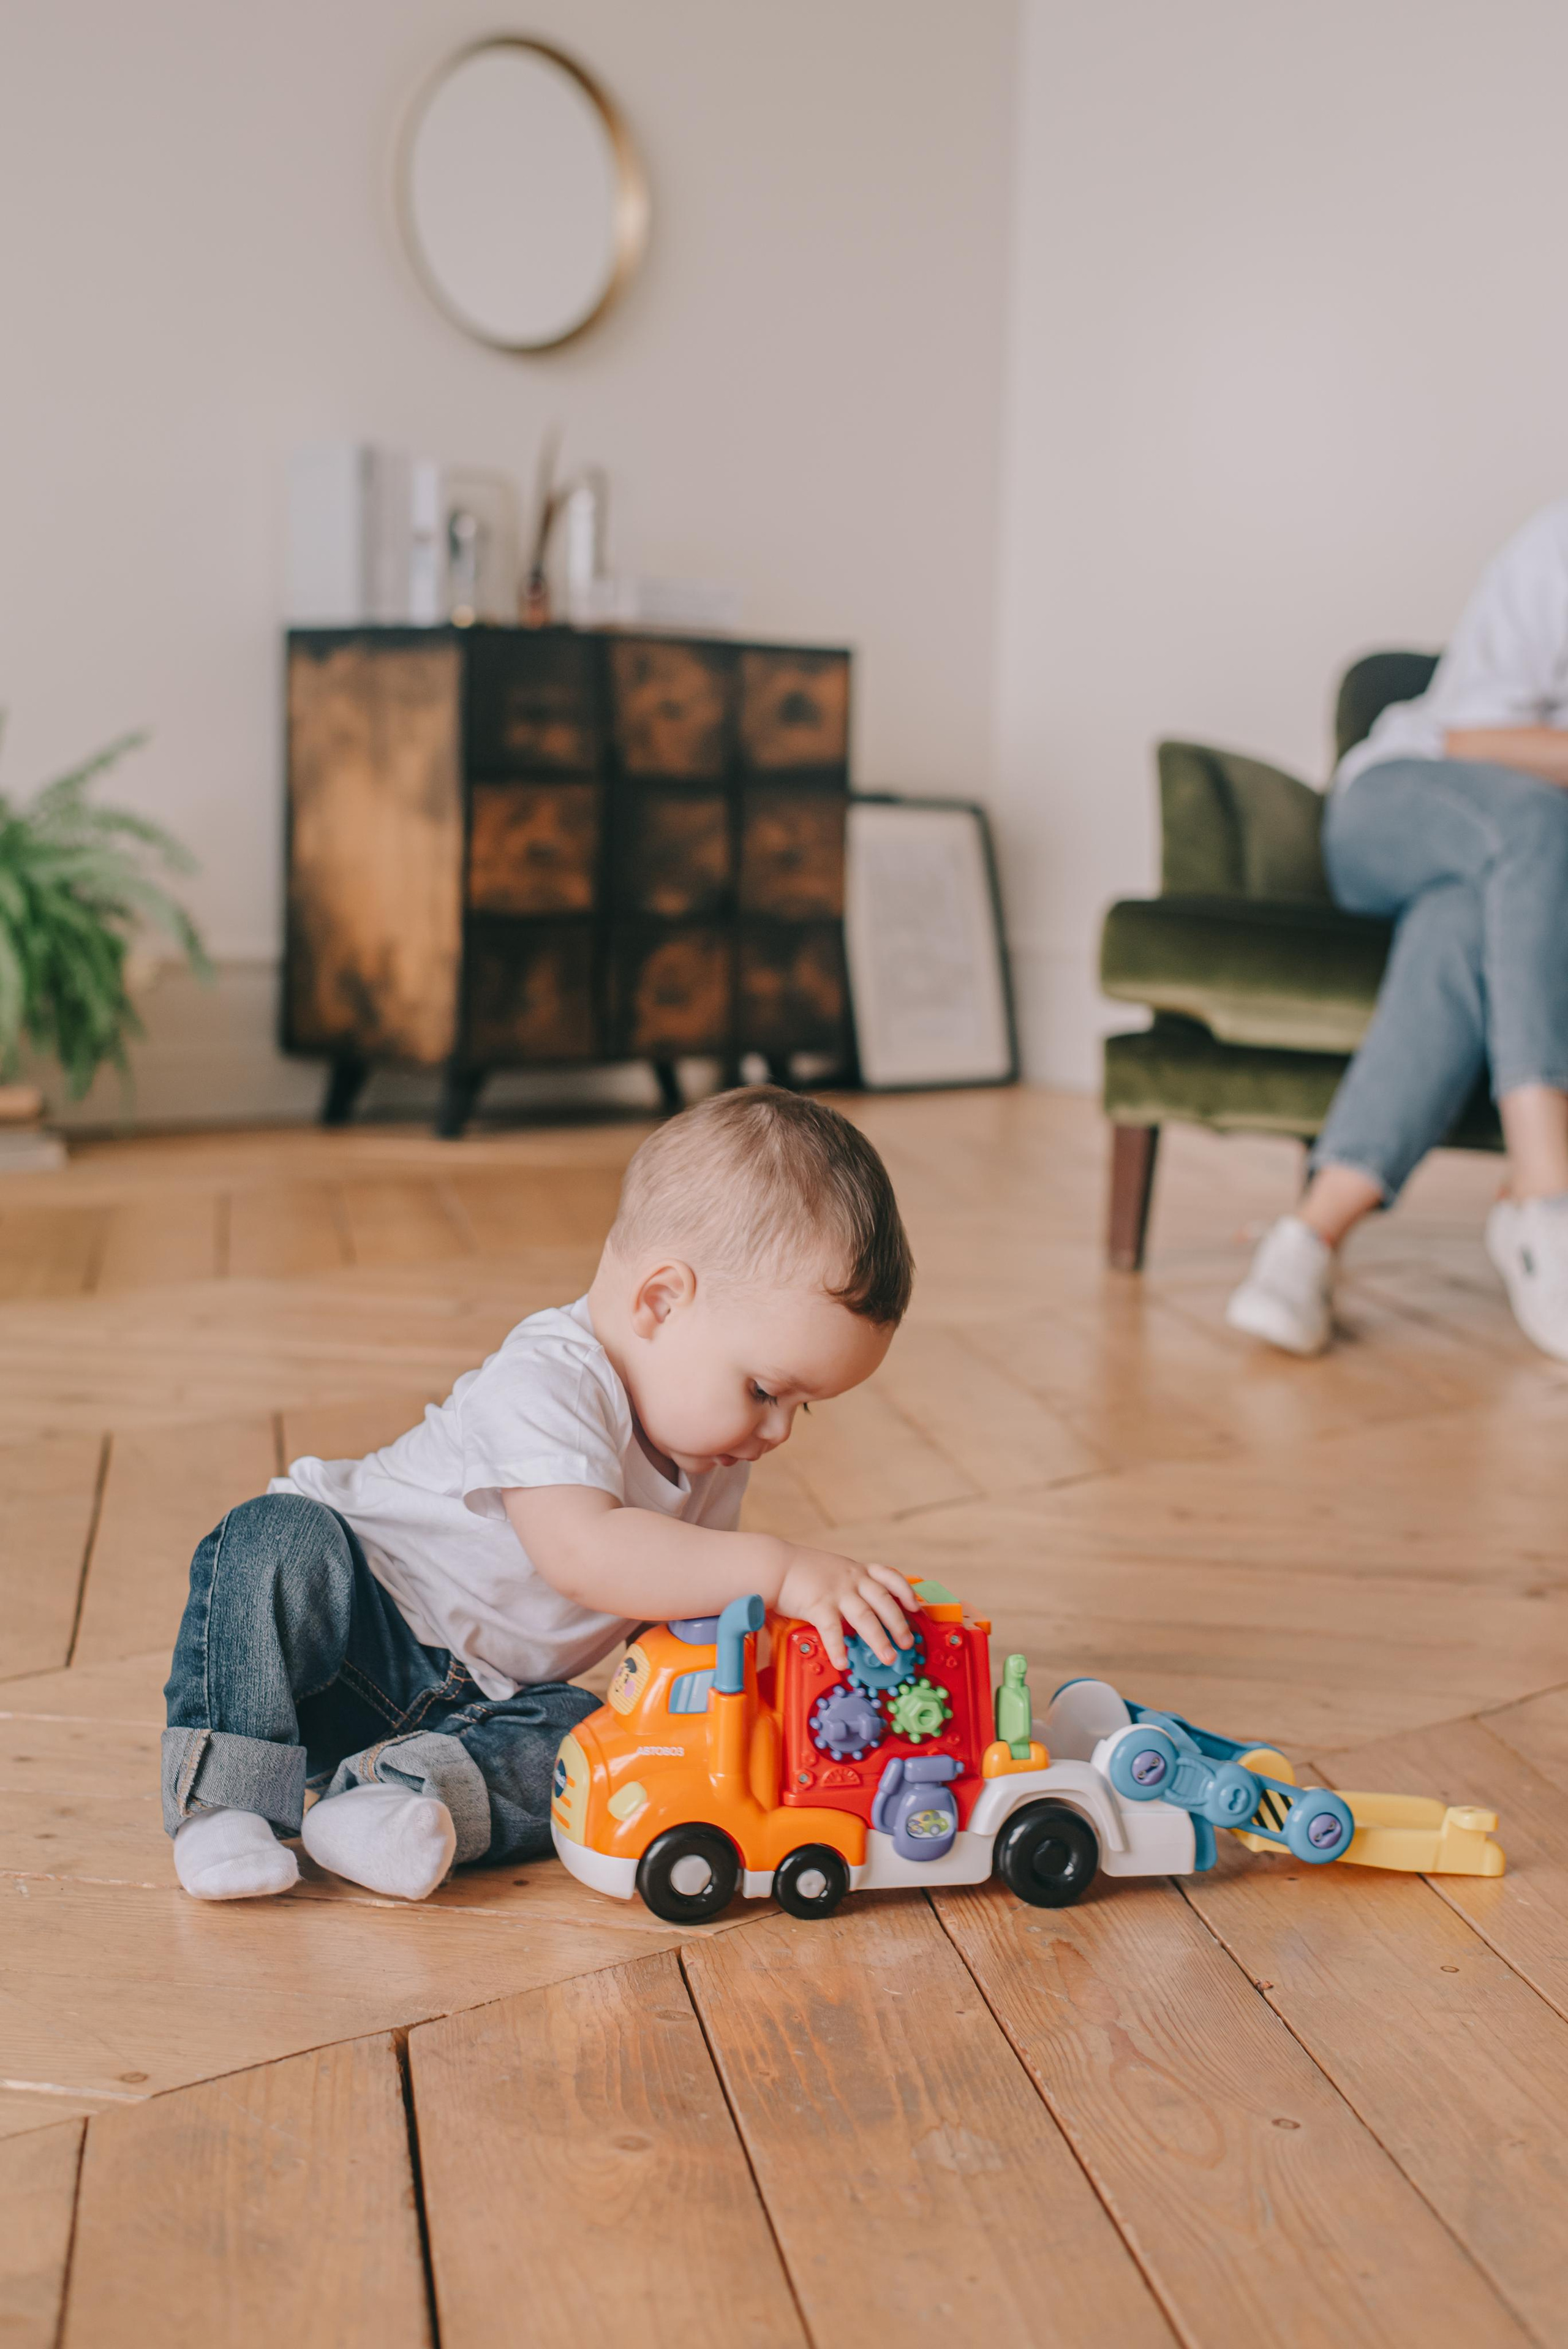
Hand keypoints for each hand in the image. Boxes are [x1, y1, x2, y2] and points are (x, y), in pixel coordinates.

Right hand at [776, 1548, 917, 1670]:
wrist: (772, 1564)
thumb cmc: (799, 1571)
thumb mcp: (831, 1570)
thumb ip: (847, 1585)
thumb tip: (861, 1608)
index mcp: (855, 1570)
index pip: (889, 1576)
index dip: (905, 1591)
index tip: (915, 1606)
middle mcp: (850, 1579)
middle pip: (883, 1601)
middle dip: (898, 1623)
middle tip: (907, 1643)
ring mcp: (836, 1592)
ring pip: (865, 1617)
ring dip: (879, 1639)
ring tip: (888, 1657)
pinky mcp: (818, 1605)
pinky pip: (832, 1630)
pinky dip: (839, 1648)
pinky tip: (843, 1662)